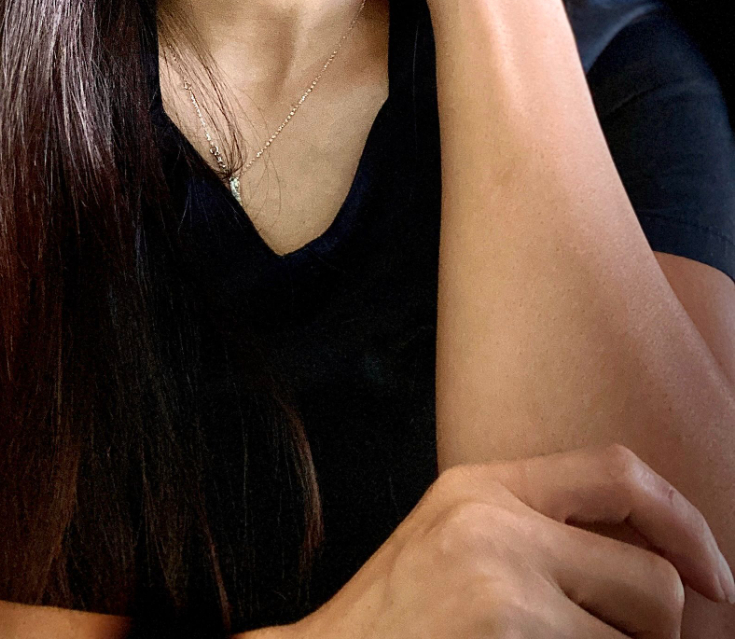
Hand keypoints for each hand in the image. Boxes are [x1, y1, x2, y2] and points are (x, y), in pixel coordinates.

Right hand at [266, 444, 734, 638]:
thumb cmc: (393, 624)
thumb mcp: (456, 543)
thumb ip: (533, 530)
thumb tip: (659, 565)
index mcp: (483, 486)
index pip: (619, 473)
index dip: (683, 524)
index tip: (713, 576)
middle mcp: (496, 525)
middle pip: (651, 579)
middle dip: (662, 634)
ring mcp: (503, 589)